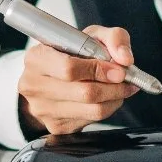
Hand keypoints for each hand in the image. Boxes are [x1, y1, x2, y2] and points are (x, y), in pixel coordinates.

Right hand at [18, 25, 140, 135]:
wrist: (51, 77)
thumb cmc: (71, 53)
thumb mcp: (91, 35)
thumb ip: (113, 38)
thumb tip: (125, 59)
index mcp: (37, 58)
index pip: (70, 69)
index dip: (99, 70)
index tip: (119, 70)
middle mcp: (34, 85)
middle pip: (85, 93)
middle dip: (114, 87)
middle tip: (127, 80)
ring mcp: (43, 109)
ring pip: (93, 110)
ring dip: (115, 99)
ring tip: (121, 88)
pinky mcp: (55, 126)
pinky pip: (91, 120)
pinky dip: (107, 108)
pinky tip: (107, 98)